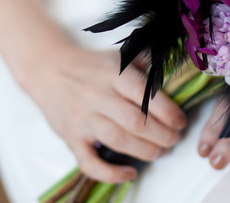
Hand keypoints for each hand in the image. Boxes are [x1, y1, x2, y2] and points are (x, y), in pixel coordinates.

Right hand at [24, 46, 186, 182]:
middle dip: (162, 135)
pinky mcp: (71, 137)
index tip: (181, 121)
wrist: (48, 70)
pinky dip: (110, 173)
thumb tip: (178, 73)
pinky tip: (129, 173)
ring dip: (145, 151)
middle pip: (136, 122)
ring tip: (160, 152)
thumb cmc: (90, 66)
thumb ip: (147, 65)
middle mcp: (97, 95)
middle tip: (174, 139)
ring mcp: (82, 119)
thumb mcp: (119, 57)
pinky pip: (89, 162)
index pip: (144, 95)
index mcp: (112, 73)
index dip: (168, 112)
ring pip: (118, 141)